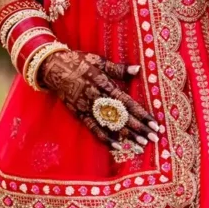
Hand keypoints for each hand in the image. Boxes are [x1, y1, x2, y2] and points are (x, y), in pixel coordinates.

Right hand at [40, 50, 159, 155]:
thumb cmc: (79, 62)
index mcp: (105, 86)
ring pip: (111, 126)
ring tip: (141, 146)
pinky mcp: (79, 115)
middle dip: (139, 129)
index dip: (142, 115)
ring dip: (127, 136)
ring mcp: (88, 109)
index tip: (155, 125)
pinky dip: (105, 139)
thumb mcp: (99, 61)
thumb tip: (138, 69)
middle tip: (154, 139)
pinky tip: (117, 147)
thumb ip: (119, 69)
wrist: (53, 69)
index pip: (128, 104)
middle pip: (123, 118)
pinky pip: (94, 129)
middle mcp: (98, 100)